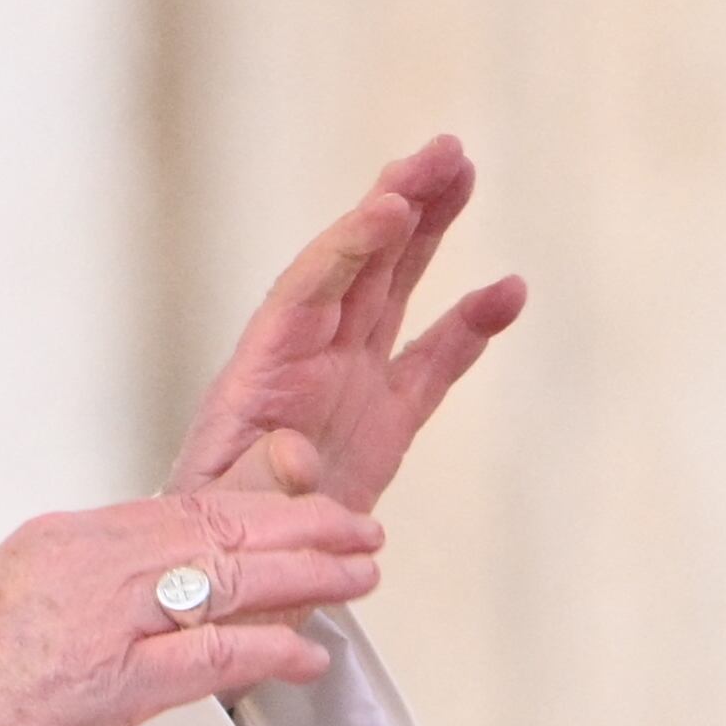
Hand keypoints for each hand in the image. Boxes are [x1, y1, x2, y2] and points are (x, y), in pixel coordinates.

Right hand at [0, 491, 383, 725]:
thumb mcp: (23, 595)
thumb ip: (93, 590)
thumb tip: (153, 599)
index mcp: (72, 538)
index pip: (187, 508)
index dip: (260, 508)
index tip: (304, 510)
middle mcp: (94, 564)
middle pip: (221, 532)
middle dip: (304, 530)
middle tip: (359, 530)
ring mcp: (106, 620)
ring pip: (229, 581)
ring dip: (307, 578)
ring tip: (358, 577)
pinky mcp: (113, 683)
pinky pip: (209, 657)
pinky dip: (269, 650)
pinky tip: (309, 652)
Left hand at [168, 134, 527, 514]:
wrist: (232, 575)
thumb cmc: (215, 534)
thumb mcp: (225, 509)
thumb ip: (260, 479)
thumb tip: (297, 455)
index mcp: (263, 369)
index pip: (309, 290)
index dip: (349, 245)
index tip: (389, 203)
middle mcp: (308, 357)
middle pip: (357, 263)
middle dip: (397, 203)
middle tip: (443, 149)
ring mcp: (350, 379)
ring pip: (395, 286)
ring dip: (428, 227)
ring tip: (464, 169)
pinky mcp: (387, 416)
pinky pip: (434, 358)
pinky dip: (471, 324)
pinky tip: (510, 289)